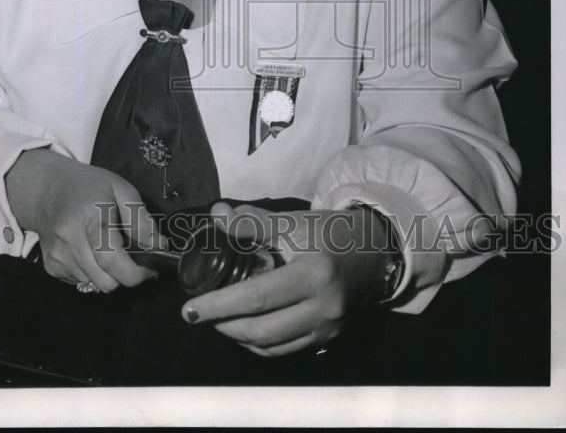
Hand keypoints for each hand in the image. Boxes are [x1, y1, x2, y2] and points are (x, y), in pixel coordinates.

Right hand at [5, 149, 165, 291]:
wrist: (46, 189)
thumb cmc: (88, 186)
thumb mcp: (121, 189)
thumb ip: (141, 219)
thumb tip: (159, 247)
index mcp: (91, 217)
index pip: (111, 259)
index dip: (136, 272)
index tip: (149, 268)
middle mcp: (70, 239)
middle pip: (106, 281)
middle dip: (125, 276)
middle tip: (132, 258)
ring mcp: (58, 256)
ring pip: (95, 285)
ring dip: (108, 275)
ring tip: (108, 249)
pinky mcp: (52, 267)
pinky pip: (81, 283)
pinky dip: (92, 273)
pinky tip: (90, 251)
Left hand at [180, 202, 386, 355]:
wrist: (375, 251)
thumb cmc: (331, 232)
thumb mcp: (293, 221)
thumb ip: (253, 221)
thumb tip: (217, 215)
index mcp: (313, 274)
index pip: (256, 297)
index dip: (218, 305)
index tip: (190, 309)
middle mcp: (323, 307)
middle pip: (261, 330)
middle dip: (224, 325)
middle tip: (200, 314)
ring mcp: (328, 328)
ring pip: (271, 347)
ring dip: (239, 337)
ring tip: (219, 319)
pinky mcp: (329, 338)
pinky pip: (286, 350)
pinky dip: (260, 344)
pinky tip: (245, 328)